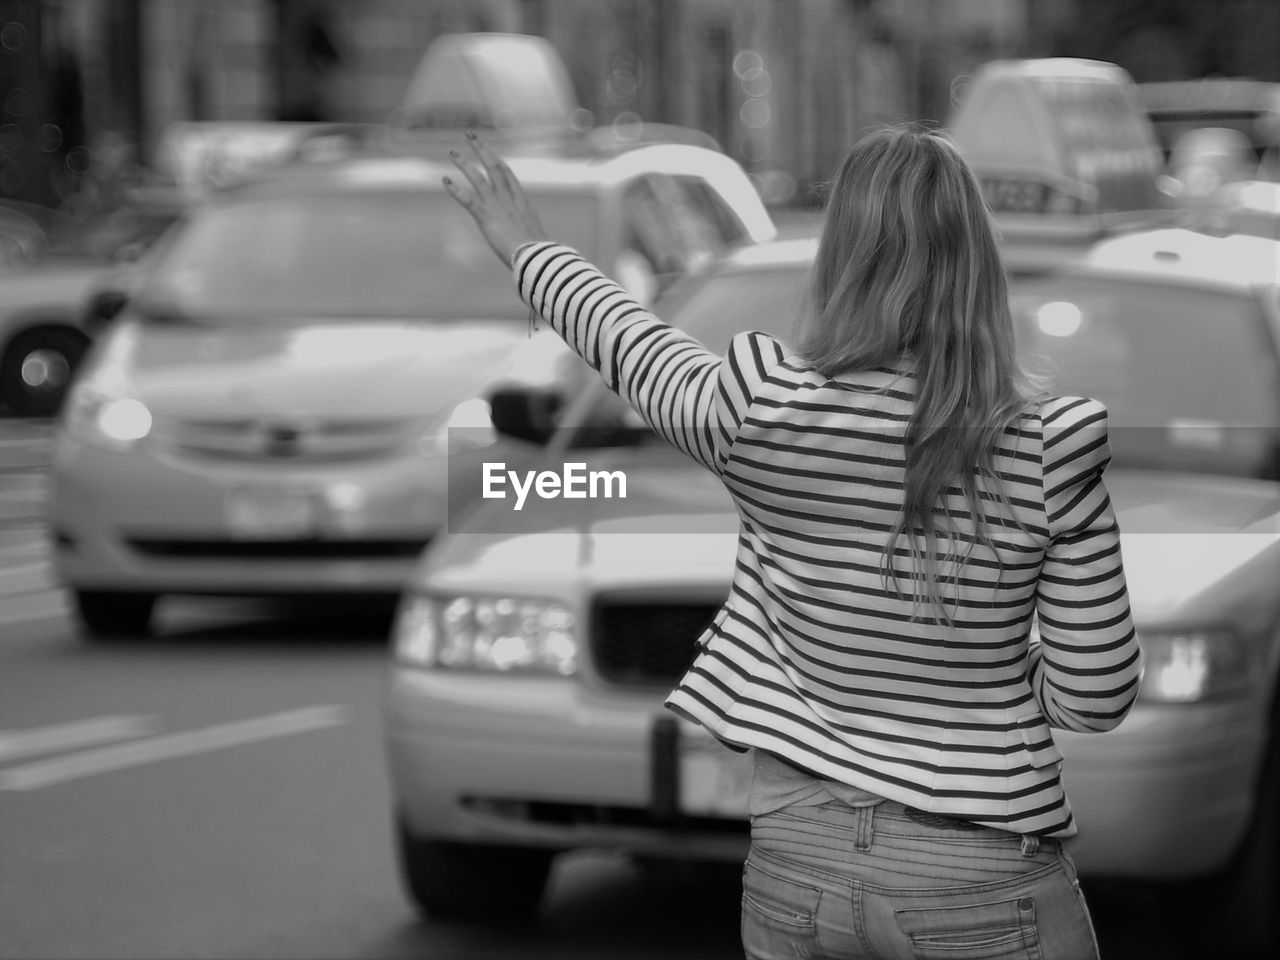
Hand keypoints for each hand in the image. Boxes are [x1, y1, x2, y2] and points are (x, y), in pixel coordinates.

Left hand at [443, 131, 546, 267]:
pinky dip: (455, 189)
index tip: (489, 151)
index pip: (508, 175)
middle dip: (482, 150)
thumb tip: (532, 240)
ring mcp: (497, 205)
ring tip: (453, 153)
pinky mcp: (486, 216)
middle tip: (471, 136)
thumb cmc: (538, 253)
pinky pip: (468, 199)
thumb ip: (528, 232)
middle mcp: (509, 198)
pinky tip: (445, 180)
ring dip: (465, 164)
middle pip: (494, 167)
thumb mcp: (535, 237)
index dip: (497, 160)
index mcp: (522, 202)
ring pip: (478, 178)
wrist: (535, 256)